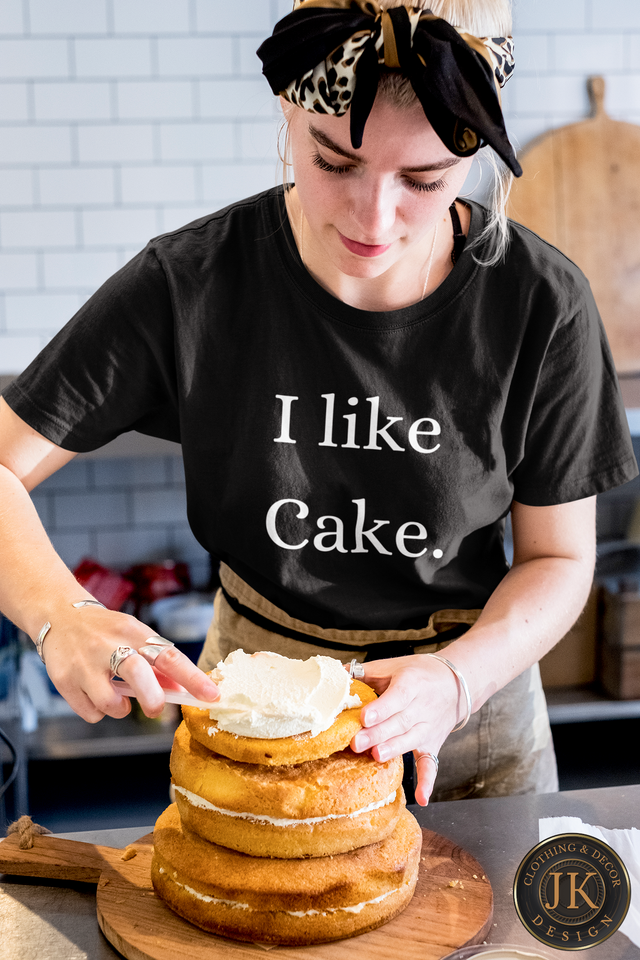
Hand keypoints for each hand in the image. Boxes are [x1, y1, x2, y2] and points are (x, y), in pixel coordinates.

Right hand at [41, 604, 218, 722]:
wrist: (57, 616)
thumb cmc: (104, 630)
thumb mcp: (133, 636)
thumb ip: (156, 663)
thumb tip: (182, 690)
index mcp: (133, 632)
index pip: (169, 655)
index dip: (192, 678)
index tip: (212, 695)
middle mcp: (108, 645)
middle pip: (137, 672)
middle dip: (153, 698)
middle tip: (156, 708)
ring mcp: (84, 663)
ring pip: (110, 702)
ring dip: (119, 709)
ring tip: (116, 697)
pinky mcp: (64, 680)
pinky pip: (90, 712)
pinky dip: (98, 711)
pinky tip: (94, 694)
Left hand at [349, 654, 461, 805]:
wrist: (455, 684)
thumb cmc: (417, 673)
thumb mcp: (393, 666)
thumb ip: (365, 672)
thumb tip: (336, 674)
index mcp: (411, 684)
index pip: (396, 698)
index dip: (381, 709)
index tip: (364, 718)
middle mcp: (422, 707)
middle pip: (399, 723)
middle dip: (377, 734)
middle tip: (356, 743)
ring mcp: (428, 729)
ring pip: (410, 741)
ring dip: (393, 750)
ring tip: (376, 757)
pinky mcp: (432, 745)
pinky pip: (431, 764)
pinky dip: (428, 781)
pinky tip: (422, 798)